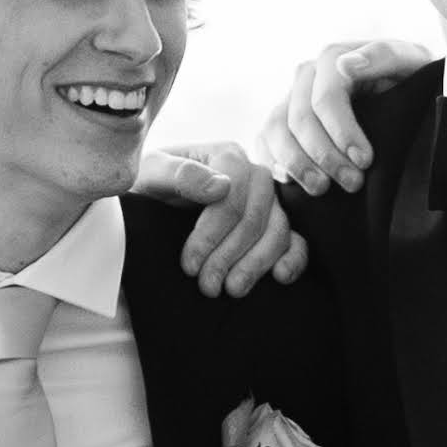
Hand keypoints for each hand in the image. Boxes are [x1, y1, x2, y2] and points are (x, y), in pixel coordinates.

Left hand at [130, 141, 309, 292]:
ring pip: (277, 232)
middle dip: (229, 256)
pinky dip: (294, 259)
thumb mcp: (150, 173)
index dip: (211, 234)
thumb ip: (179, 173)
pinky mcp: (276, 225)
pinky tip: (280, 277)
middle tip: (206, 286)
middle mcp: (255, 176)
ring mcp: (270, 201)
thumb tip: (221, 186)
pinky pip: (296, 241)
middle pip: (255, 218)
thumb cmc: (150, 184)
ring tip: (232, 290)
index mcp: (228, 157)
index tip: (189, 264)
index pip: (231, 197)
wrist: (153, 203)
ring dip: (255, 264)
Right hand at [248, 35, 434, 190]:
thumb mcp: (410, 61)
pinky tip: (293, 184)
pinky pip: (264, 144)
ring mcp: (289, 100)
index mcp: (333, 58)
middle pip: (299, 119)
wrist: (404, 97)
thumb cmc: (409, 79)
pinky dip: (273, 164)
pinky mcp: (281, 125)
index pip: (325, 98)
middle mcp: (306, 77)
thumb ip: (384, 56)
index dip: (342, 131)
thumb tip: (346, 65)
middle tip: (353, 184)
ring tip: (322, 190)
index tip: (365, 161)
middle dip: (325, 155)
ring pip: (275, 132)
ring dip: (297, 164)